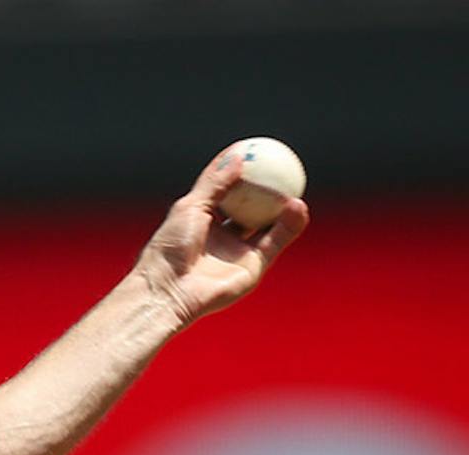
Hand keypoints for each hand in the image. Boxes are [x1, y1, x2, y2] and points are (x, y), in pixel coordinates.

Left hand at [136, 145, 309, 327]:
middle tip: (284, 168)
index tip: (257, 152)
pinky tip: (298, 207)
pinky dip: (289, 226)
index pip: (227, 191)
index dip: (241, 173)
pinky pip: (275, 243)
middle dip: (268, 191)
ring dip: (284, 207)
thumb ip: (215, 183)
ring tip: (297, 187)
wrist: (170, 289)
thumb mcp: (191, 206)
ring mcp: (238, 252)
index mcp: (204, 219)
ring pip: (268, 225)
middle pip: (252, 208)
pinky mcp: (252, 268)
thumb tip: (238, 156)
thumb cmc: (171, 247)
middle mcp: (223, 236)